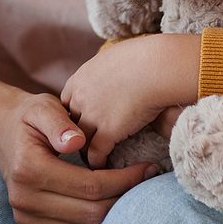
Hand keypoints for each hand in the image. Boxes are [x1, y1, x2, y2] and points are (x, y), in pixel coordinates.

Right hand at [0, 90, 155, 223]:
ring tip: (131, 191)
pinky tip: (109, 202)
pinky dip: (95, 222)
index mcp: (28, 169)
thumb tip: (78, 141)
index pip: (89, 186)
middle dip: (123, 198)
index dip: (123, 180)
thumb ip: (59, 122)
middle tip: (145, 179)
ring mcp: (26, 217)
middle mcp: (24, 199)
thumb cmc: (27, 118)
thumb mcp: (42, 107)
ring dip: (112, 214)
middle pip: (90, 213)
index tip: (146, 167)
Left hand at [61, 34, 199, 169]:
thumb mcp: (113, 57)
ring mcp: (92, 114)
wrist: (156, 65)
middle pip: (69, 123)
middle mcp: (81, 96)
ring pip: (80, 141)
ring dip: (85, 151)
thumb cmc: (144, 56)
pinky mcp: (108, 130)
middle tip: (83, 147)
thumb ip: (106, 70)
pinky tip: (104, 166)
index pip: (66, 102)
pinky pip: (96, 153)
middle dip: (75, 135)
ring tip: (92, 161)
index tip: (83, 123)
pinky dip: (98, 162)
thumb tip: (114, 73)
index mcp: (81, 77)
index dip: (74, 114)